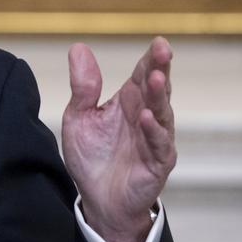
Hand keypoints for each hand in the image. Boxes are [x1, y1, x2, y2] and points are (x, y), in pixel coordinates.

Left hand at [61, 37, 175, 241]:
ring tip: (155, 78)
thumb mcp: (79, 118)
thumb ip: (83, 87)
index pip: (142, 74)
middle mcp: (145, 116)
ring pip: (162, 112)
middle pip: (157, 88)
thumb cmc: (92, 158)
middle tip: (163, 50)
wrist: (98, 200)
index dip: (151, 58)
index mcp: (128, 102)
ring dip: (159, 95)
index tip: (158, 42)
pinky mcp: (157, 162)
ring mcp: (155, 139)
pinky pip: (159, 144)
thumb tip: (78, 47)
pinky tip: (146, 117)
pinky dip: (153, 130)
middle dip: (161, 68)